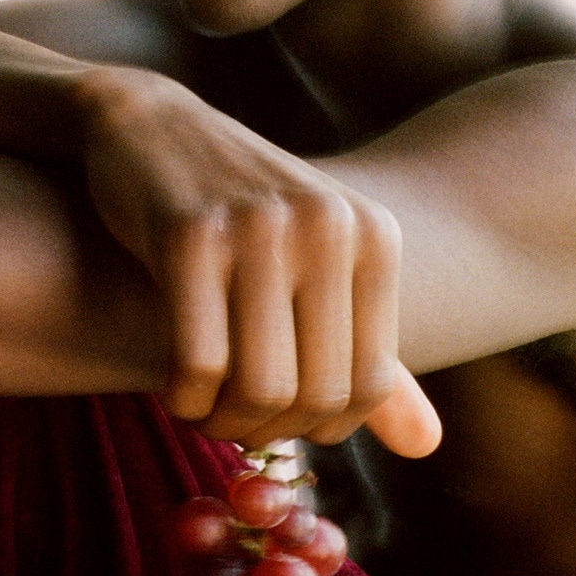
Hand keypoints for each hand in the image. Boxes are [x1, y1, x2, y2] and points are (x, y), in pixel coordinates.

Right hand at [75, 67, 440, 454]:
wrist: (148, 128)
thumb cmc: (238, 213)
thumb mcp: (317, 265)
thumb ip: (368, 352)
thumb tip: (427, 446)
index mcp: (374, 235)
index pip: (371, 383)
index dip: (324, 428)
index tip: (281, 423)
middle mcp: (329, 226)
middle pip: (317, 392)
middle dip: (269, 432)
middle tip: (232, 426)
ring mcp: (260, 227)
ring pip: (260, 386)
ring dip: (224, 424)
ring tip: (203, 413)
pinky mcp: (188, 234)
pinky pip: (198, 362)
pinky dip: (185, 400)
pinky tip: (175, 391)